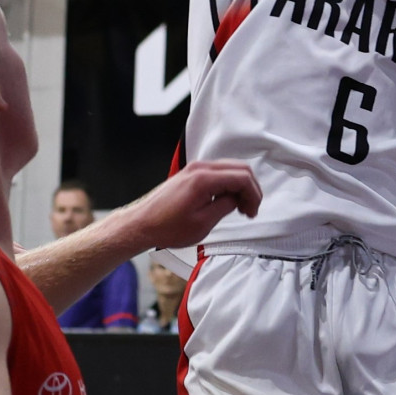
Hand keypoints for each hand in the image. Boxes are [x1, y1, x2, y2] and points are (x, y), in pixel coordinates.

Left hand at [127, 160, 261, 247]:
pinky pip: (217, 173)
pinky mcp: (190, 174)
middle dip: (250, 189)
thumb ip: (225, 206)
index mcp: (203, 179)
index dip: (253, 194)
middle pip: (239, 168)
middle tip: (250, 209)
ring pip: (229, 169)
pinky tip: (227, 200)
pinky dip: (228, 184)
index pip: (242, 177)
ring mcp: (194, 169)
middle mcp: (199, 168)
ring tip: (240, 207)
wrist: (142, 224)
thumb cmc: (166, 226)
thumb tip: (237, 199)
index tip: (253, 210)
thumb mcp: (203, 223)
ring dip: (239, 186)